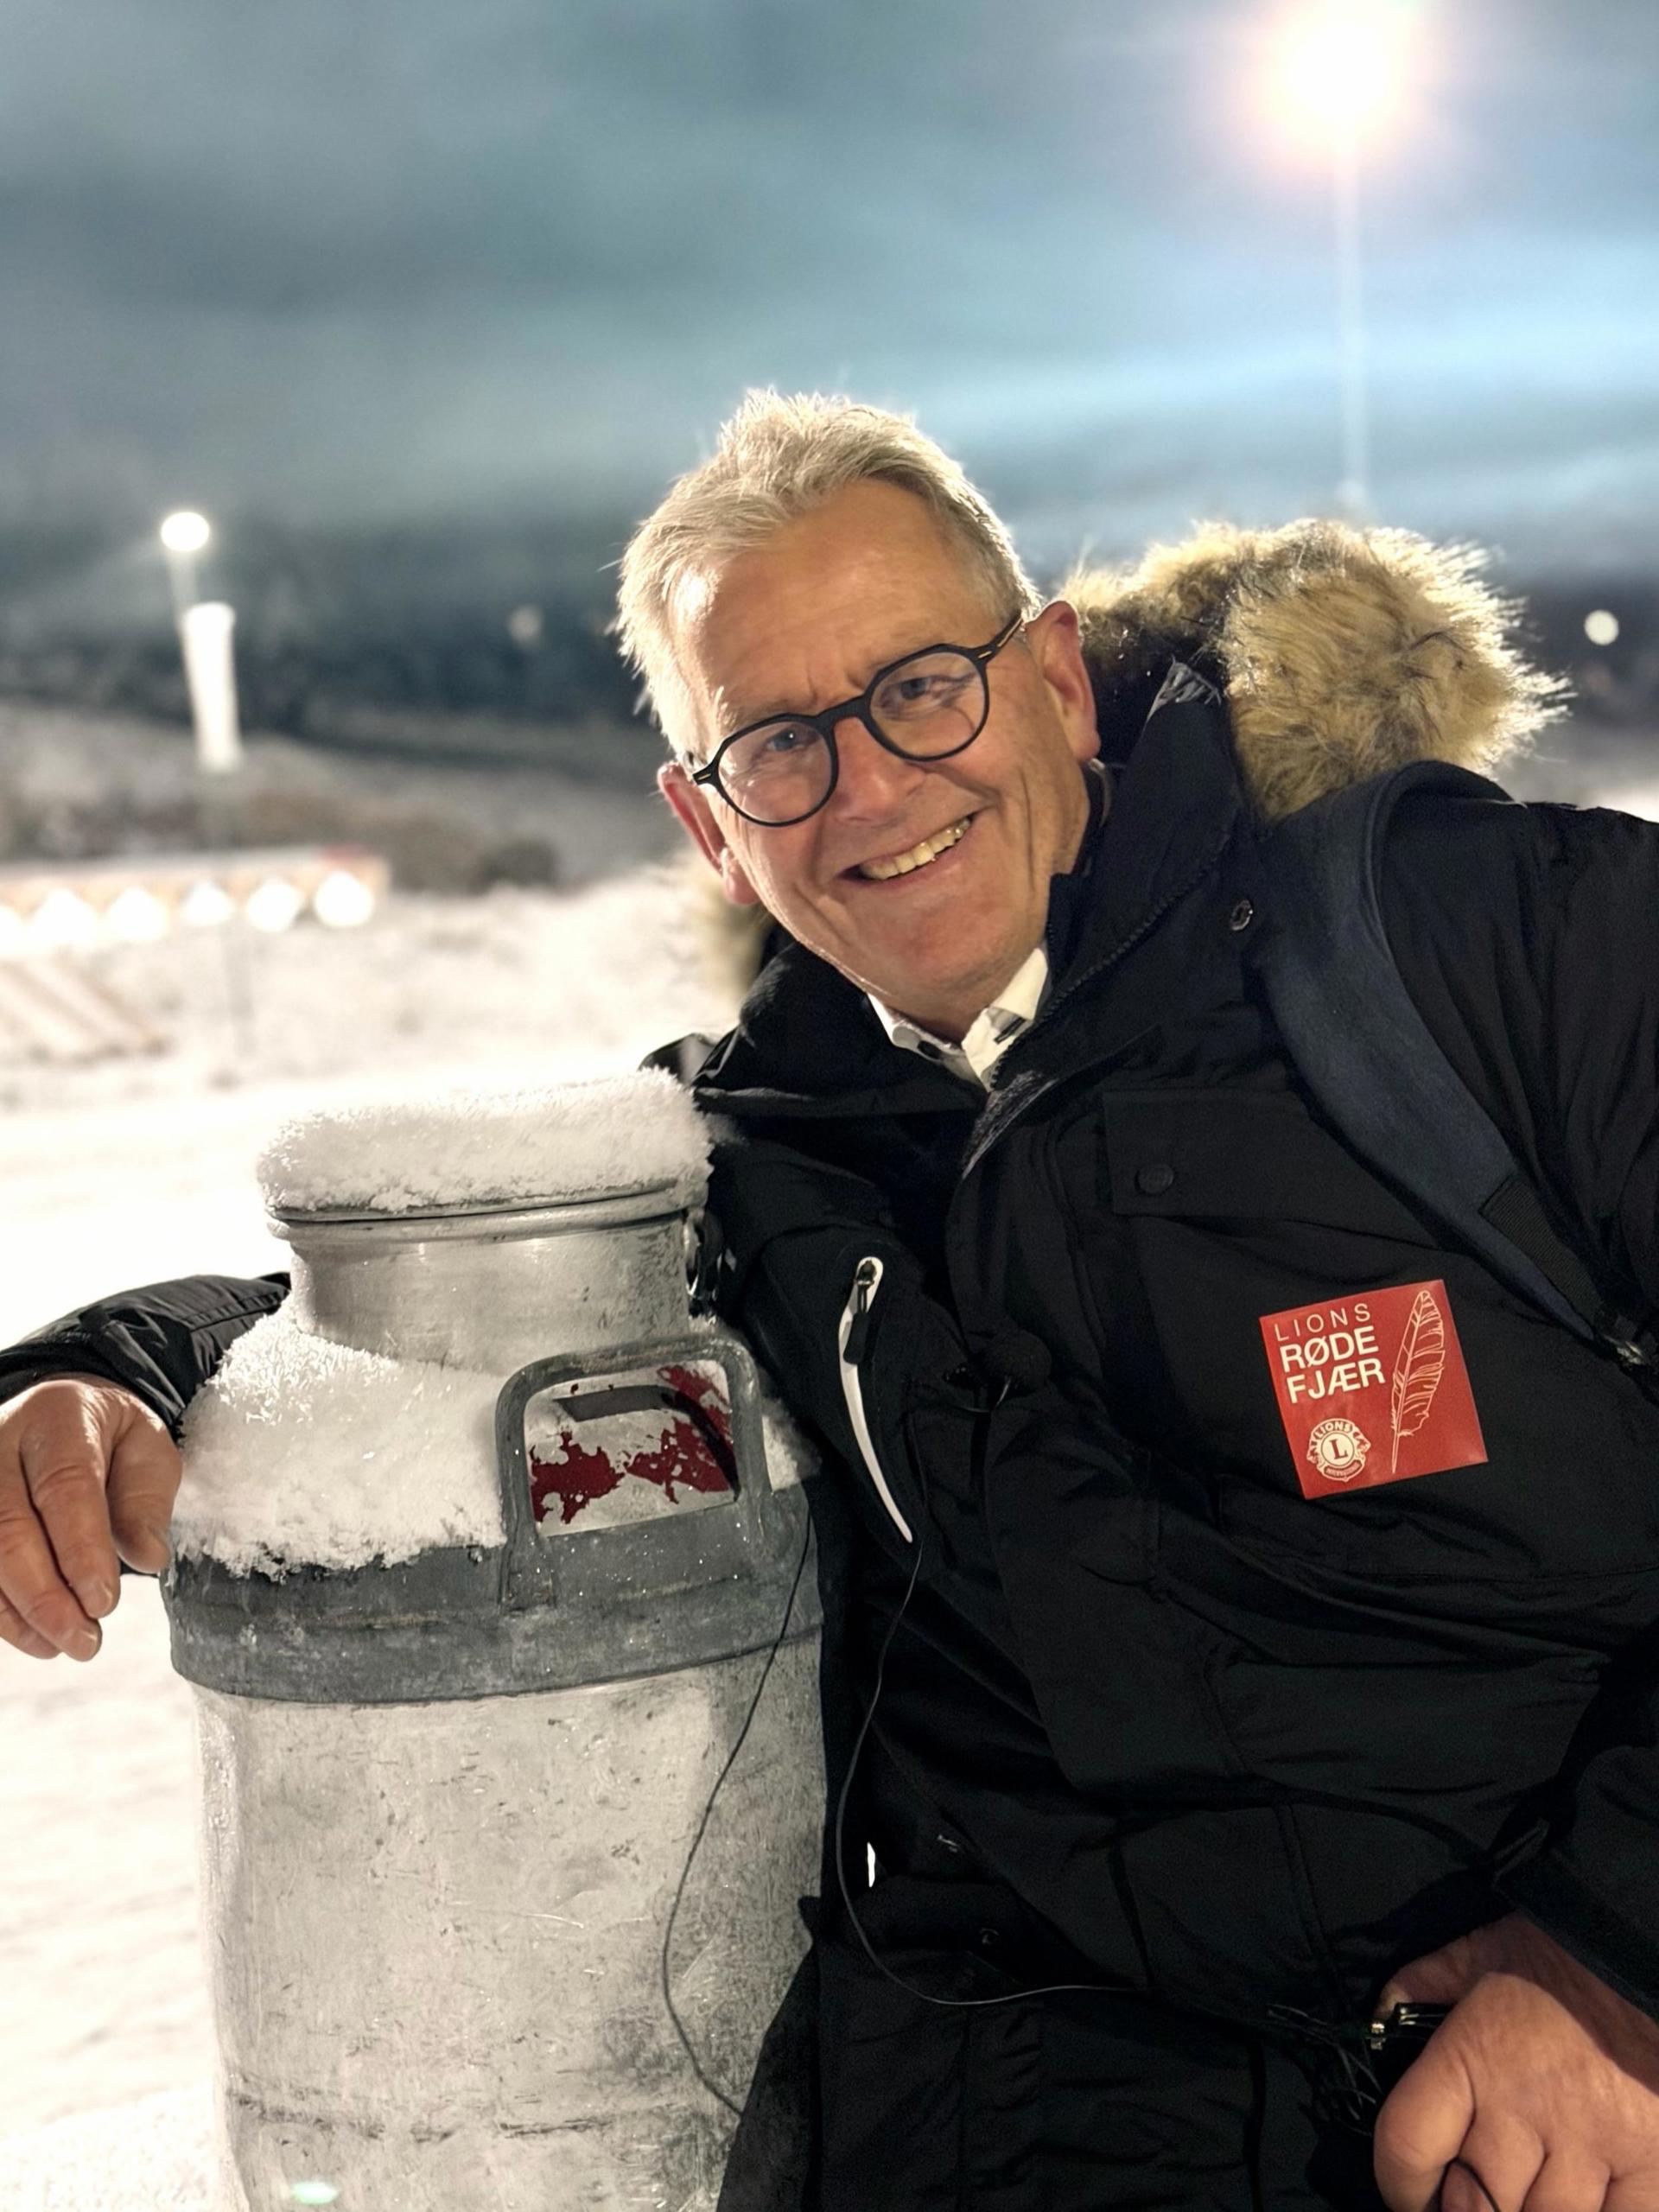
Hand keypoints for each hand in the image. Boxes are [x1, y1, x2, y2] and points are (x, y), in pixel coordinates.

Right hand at [0, 1375, 179, 1660]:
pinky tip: (35, 1637)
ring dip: (21, 1611)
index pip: (65, 1485)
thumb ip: (146, 1502)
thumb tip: (149, 1557)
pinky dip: (2, 1612)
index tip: (104, 1602)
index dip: (81, 1549)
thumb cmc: (112, 1440)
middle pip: (10, 1527)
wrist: (64, 1414)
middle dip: (47, 1595)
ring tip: (65, 1645)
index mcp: (59, 1418)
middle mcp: (1, 1443)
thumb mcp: (147, 1453)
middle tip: (86, 1639)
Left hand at [1374, 1911, 1658, 2210]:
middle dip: (1465, 2209)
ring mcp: (1591, 2143)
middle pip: (1473, 2207)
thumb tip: (1383, 2012)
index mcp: (1472, 2056)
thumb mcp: (1483, 1952)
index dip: (1398, 2184)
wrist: (1643, 1950)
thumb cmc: (1565, 1957)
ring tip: (1525, 2198)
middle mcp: (1524, 2108)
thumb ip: (1426, 1982)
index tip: (1409, 2192)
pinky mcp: (1649, 2167)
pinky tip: (1582, 2206)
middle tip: (1472, 2195)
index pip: (1406, 2146)